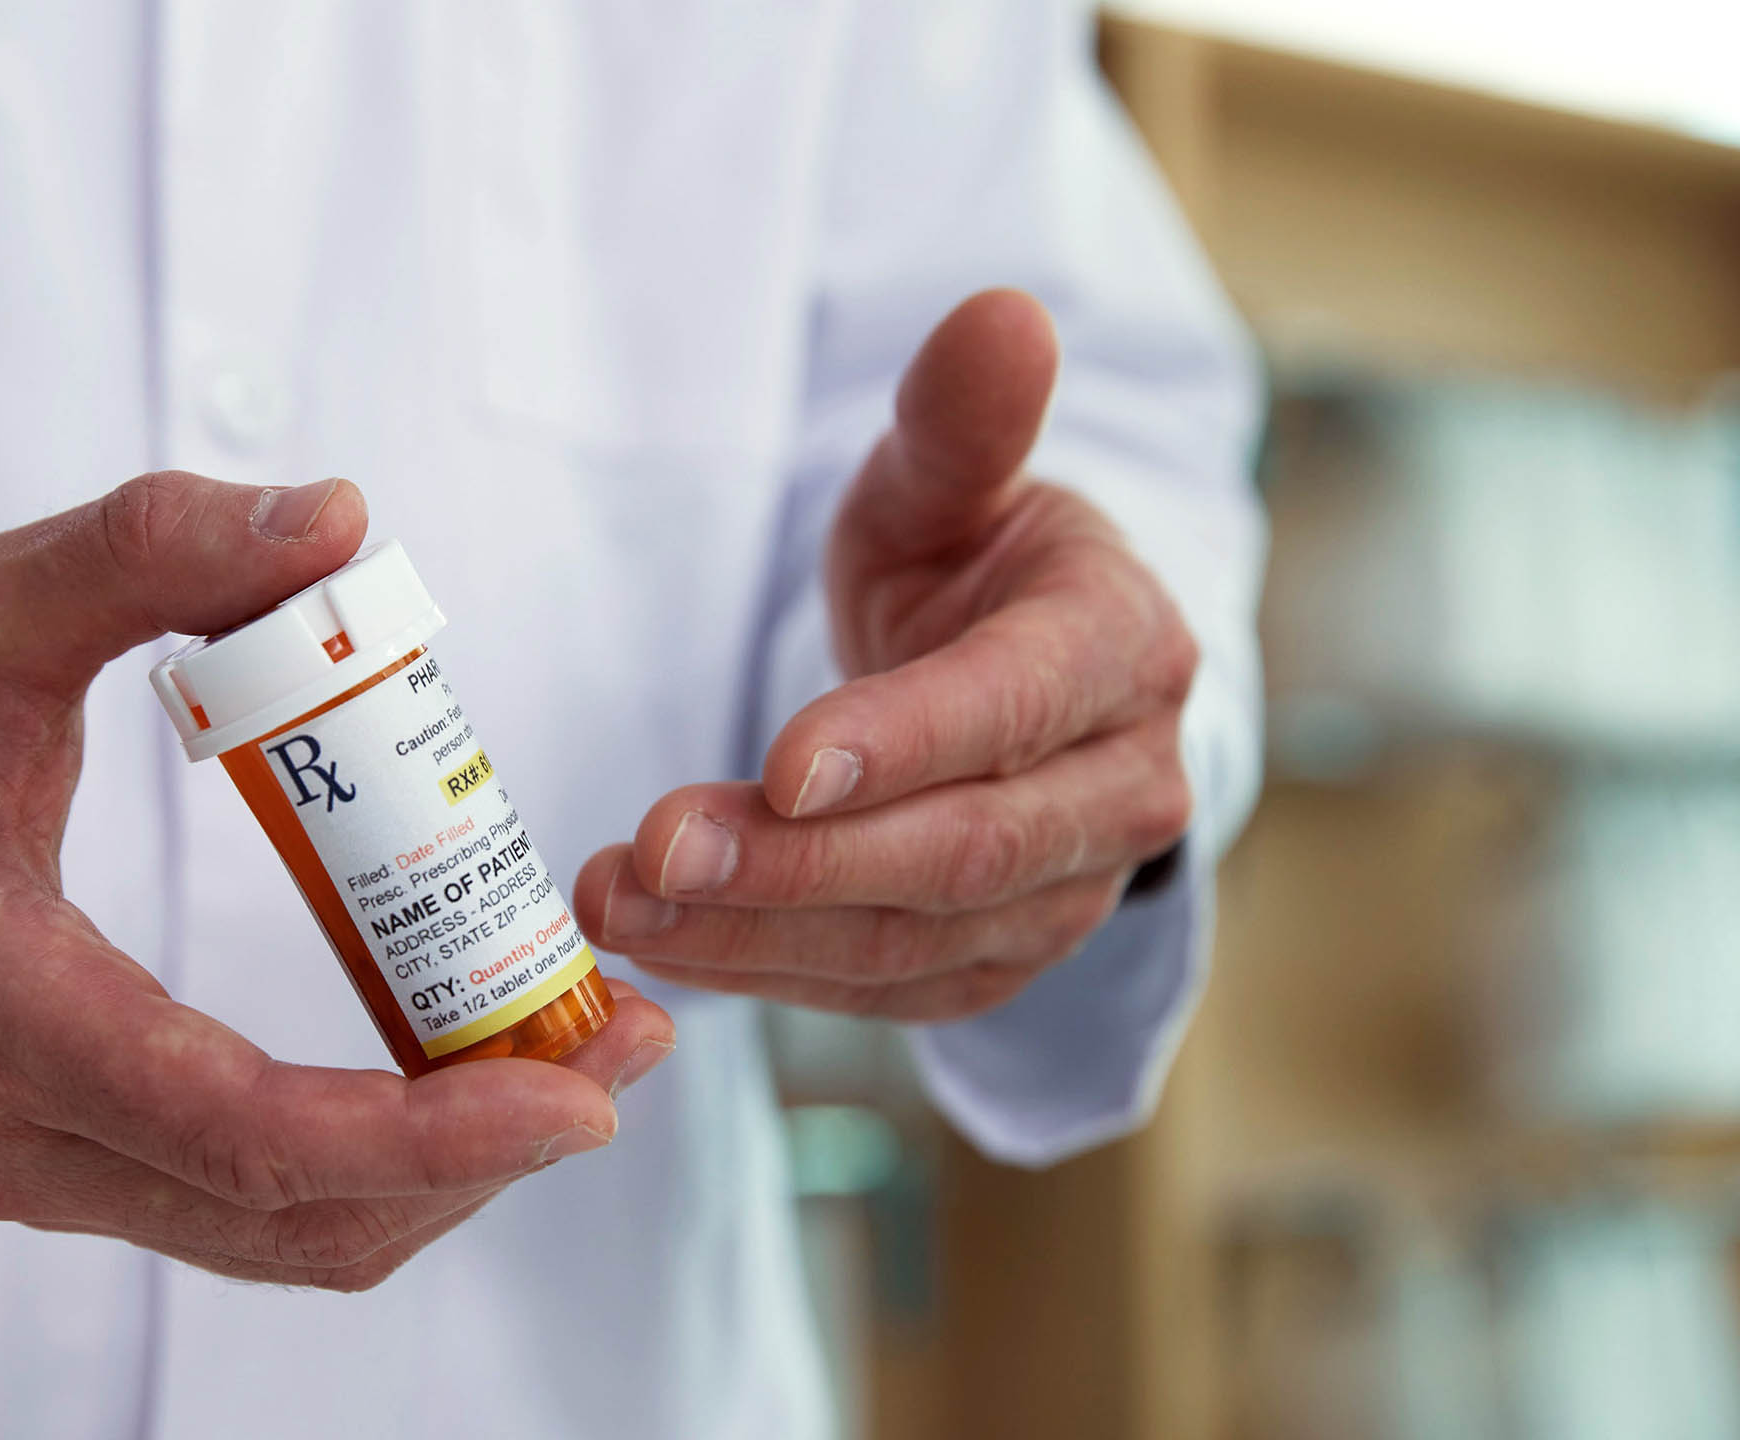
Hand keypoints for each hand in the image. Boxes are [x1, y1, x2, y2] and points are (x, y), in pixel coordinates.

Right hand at [0, 473, 673, 1289]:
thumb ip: (151, 550)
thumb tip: (344, 522)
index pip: (243, 1131)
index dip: (430, 1132)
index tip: (582, 1095)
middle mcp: (15, 1136)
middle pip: (293, 1218)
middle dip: (482, 1156)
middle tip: (623, 1050)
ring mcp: (33, 1171)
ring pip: (278, 1238)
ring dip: (439, 1171)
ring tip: (566, 1060)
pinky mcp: (59, 1164)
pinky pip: (240, 1207)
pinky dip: (366, 1162)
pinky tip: (452, 1074)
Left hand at [575, 291, 1195, 1021]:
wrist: (1025, 686)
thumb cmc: (974, 567)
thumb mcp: (955, 482)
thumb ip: (964, 417)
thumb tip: (1001, 313)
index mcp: (1120, 647)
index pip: (1014, 704)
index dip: (901, 739)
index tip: (777, 763)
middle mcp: (1121, 787)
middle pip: (961, 848)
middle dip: (797, 862)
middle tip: (651, 853)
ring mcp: (1066, 893)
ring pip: (914, 938)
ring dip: (757, 933)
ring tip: (619, 906)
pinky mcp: (999, 961)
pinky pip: (887, 991)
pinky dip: (771, 975)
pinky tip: (669, 950)